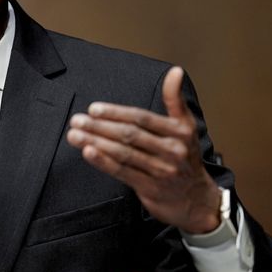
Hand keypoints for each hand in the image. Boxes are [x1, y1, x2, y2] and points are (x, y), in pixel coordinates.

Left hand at [66, 66, 219, 233]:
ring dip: (96, 142)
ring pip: (123, 153)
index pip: (142, 118)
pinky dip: (103, 162)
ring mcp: (161, 171)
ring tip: (75, 135)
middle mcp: (172, 150)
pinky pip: (122, 172)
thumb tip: (175, 71)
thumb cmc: (185, 158)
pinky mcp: (150, 188)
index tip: (94, 109)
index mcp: (179, 132)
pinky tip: (88, 152)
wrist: (196, 200)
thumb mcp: (186, 127)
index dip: (116, 113)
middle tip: (77, 120)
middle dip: (100, 127)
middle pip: (130, 135)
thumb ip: (175, 99)